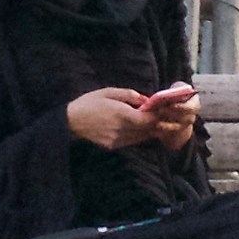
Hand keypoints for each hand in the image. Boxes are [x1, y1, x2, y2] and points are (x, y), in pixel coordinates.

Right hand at [64, 85, 200, 152]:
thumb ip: (129, 96)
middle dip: (158, 124)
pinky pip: (132, 141)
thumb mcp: (108, 92)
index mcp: (121, 115)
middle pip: (147, 130)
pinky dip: (139, 135)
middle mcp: (122, 130)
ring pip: (141, 137)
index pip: (148, 119)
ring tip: (159, 123)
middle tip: (168, 118)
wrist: (70, 123)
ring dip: (150, 130)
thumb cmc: (89, 103)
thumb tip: (145, 100)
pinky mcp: (113, 146)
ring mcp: (118, 140)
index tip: (166, 110)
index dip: (159, 116)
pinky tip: (141, 129)